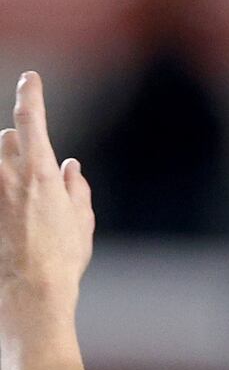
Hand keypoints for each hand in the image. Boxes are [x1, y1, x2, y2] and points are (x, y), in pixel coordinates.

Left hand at [0, 72, 92, 320]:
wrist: (28, 291)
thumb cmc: (62, 259)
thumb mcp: (81, 223)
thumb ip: (76, 189)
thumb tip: (71, 167)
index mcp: (40, 172)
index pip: (31, 118)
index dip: (31, 94)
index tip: (31, 78)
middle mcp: (8, 174)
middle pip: (9, 141)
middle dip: (21, 148)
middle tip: (33, 171)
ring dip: (8, 171)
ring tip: (23, 203)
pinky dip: (7, 196)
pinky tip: (16, 220)